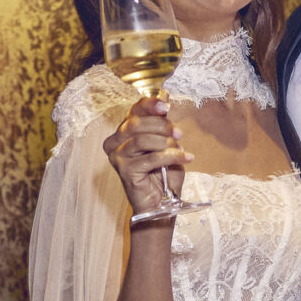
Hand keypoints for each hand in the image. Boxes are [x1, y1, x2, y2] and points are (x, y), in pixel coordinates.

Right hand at [104, 96, 186, 216]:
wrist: (161, 203)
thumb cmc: (162, 174)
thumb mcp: (165, 143)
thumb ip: (162, 123)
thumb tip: (164, 96)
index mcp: (123, 132)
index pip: (133, 111)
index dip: (150, 105)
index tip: (167, 106)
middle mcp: (115, 143)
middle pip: (135, 124)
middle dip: (161, 126)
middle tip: (178, 134)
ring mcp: (117, 157)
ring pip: (142, 140)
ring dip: (165, 143)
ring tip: (181, 149)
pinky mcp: (124, 171)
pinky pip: (150, 158)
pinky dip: (171, 157)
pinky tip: (185, 158)